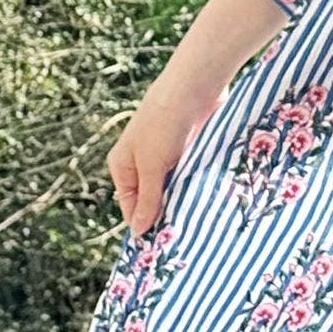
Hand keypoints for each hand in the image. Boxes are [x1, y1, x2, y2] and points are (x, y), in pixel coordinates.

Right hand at [106, 74, 221, 239]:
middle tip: (184, 236)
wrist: (194, 86)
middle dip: (167, 212)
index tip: (162, 245)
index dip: (145, 224)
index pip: (130, 206)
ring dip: (185, 199)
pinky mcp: (189, 149)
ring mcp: (167, 155)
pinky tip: (209, 198)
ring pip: (175, 188)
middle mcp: (142, 162)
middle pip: (153, 198)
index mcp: (123, 166)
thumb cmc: (164, 124)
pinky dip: (197, 185)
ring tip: (199, 220)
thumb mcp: (152, 166)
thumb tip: (137, 232)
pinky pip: (191, 175)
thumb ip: (148, 199)